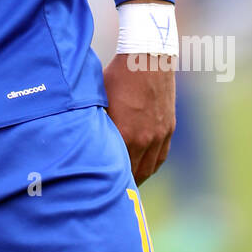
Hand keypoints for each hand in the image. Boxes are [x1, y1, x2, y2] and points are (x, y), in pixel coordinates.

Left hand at [102, 53, 175, 185]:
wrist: (149, 57)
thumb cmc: (118, 75)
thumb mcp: (100, 98)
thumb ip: (96, 123)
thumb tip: (84, 138)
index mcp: (126, 134)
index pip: (117, 169)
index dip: (109, 182)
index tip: (99, 190)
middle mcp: (145, 139)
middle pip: (134, 173)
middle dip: (123, 185)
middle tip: (111, 194)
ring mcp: (160, 134)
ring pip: (150, 167)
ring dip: (138, 177)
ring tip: (127, 185)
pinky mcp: (168, 127)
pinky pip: (161, 155)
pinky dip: (151, 164)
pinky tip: (143, 167)